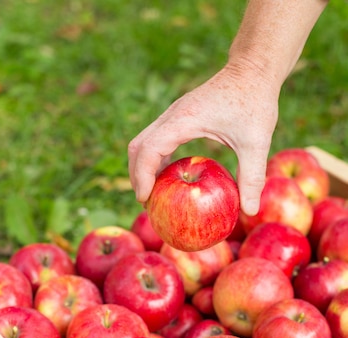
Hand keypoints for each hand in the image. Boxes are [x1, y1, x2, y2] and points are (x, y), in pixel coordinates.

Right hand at [128, 63, 279, 215]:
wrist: (254, 68)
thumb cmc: (256, 100)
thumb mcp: (257, 141)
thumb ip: (252, 177)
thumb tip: (250, 212)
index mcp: (184, 120)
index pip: (149, 150)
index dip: (142, 176)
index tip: (145, 198)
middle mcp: (173, 115)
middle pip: (138, 147)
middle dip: (137, 175)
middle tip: (146, 200)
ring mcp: (174, 114)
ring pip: (144, 142)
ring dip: (143, 167)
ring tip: (154, 192)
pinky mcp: (180, 116)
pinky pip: (157, 139)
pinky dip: (155, 160)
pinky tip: (169, 177)